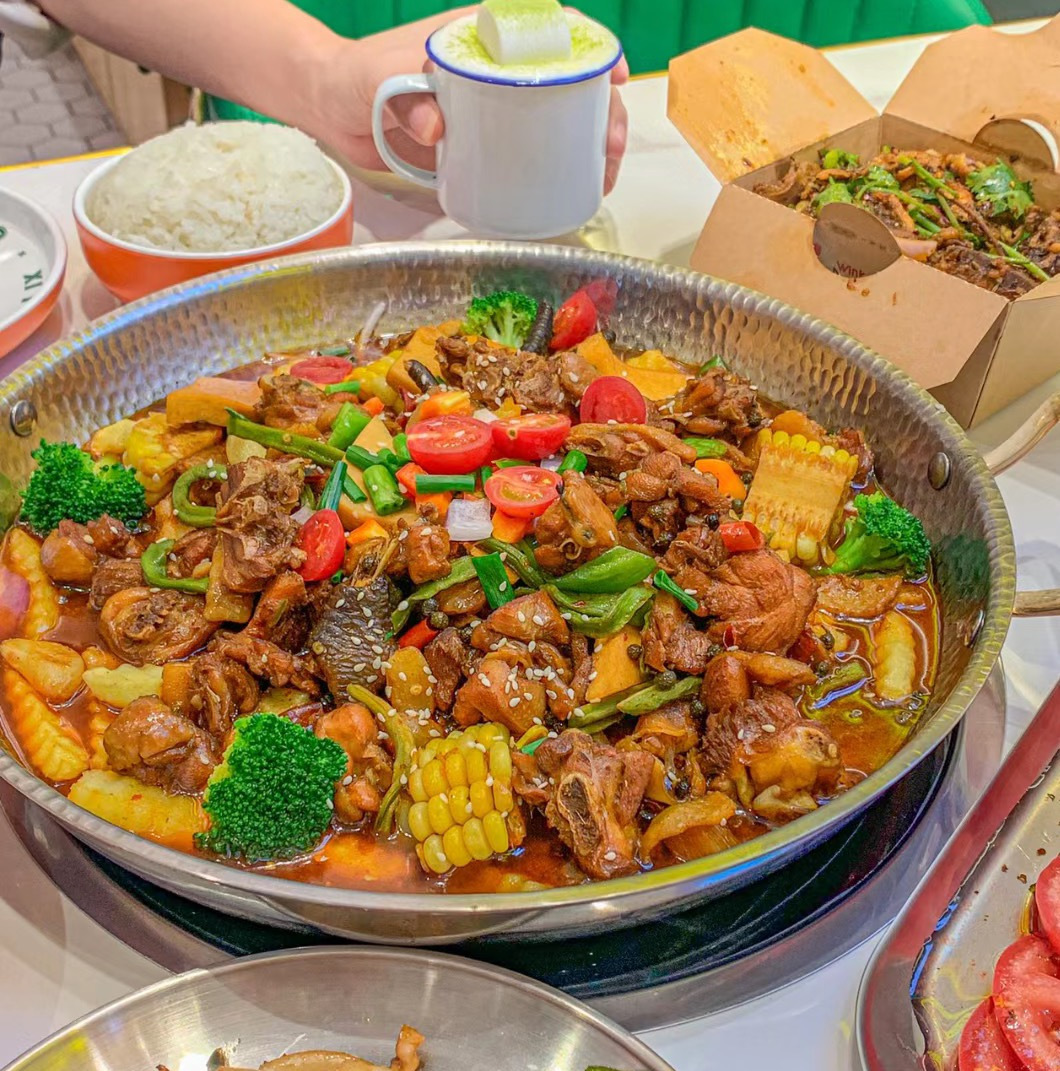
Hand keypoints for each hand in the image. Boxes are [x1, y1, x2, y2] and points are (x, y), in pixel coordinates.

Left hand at [313, 9, 629, 193]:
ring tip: (604, 176)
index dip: (591, 50)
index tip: (612, 77)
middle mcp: (495, 70)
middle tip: (612, 147)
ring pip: (557, 120)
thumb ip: (406, 99)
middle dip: (603, 112)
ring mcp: (492, 108)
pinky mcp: (482, 142)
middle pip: (568, 83)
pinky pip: (527, 152)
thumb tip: (437, 128)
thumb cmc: (356, 77)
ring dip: (589, 145)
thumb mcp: (380, 81)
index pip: (551, 31)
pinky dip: (554, 169)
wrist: (330, 106)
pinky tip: (572, 189)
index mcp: (481, 39)